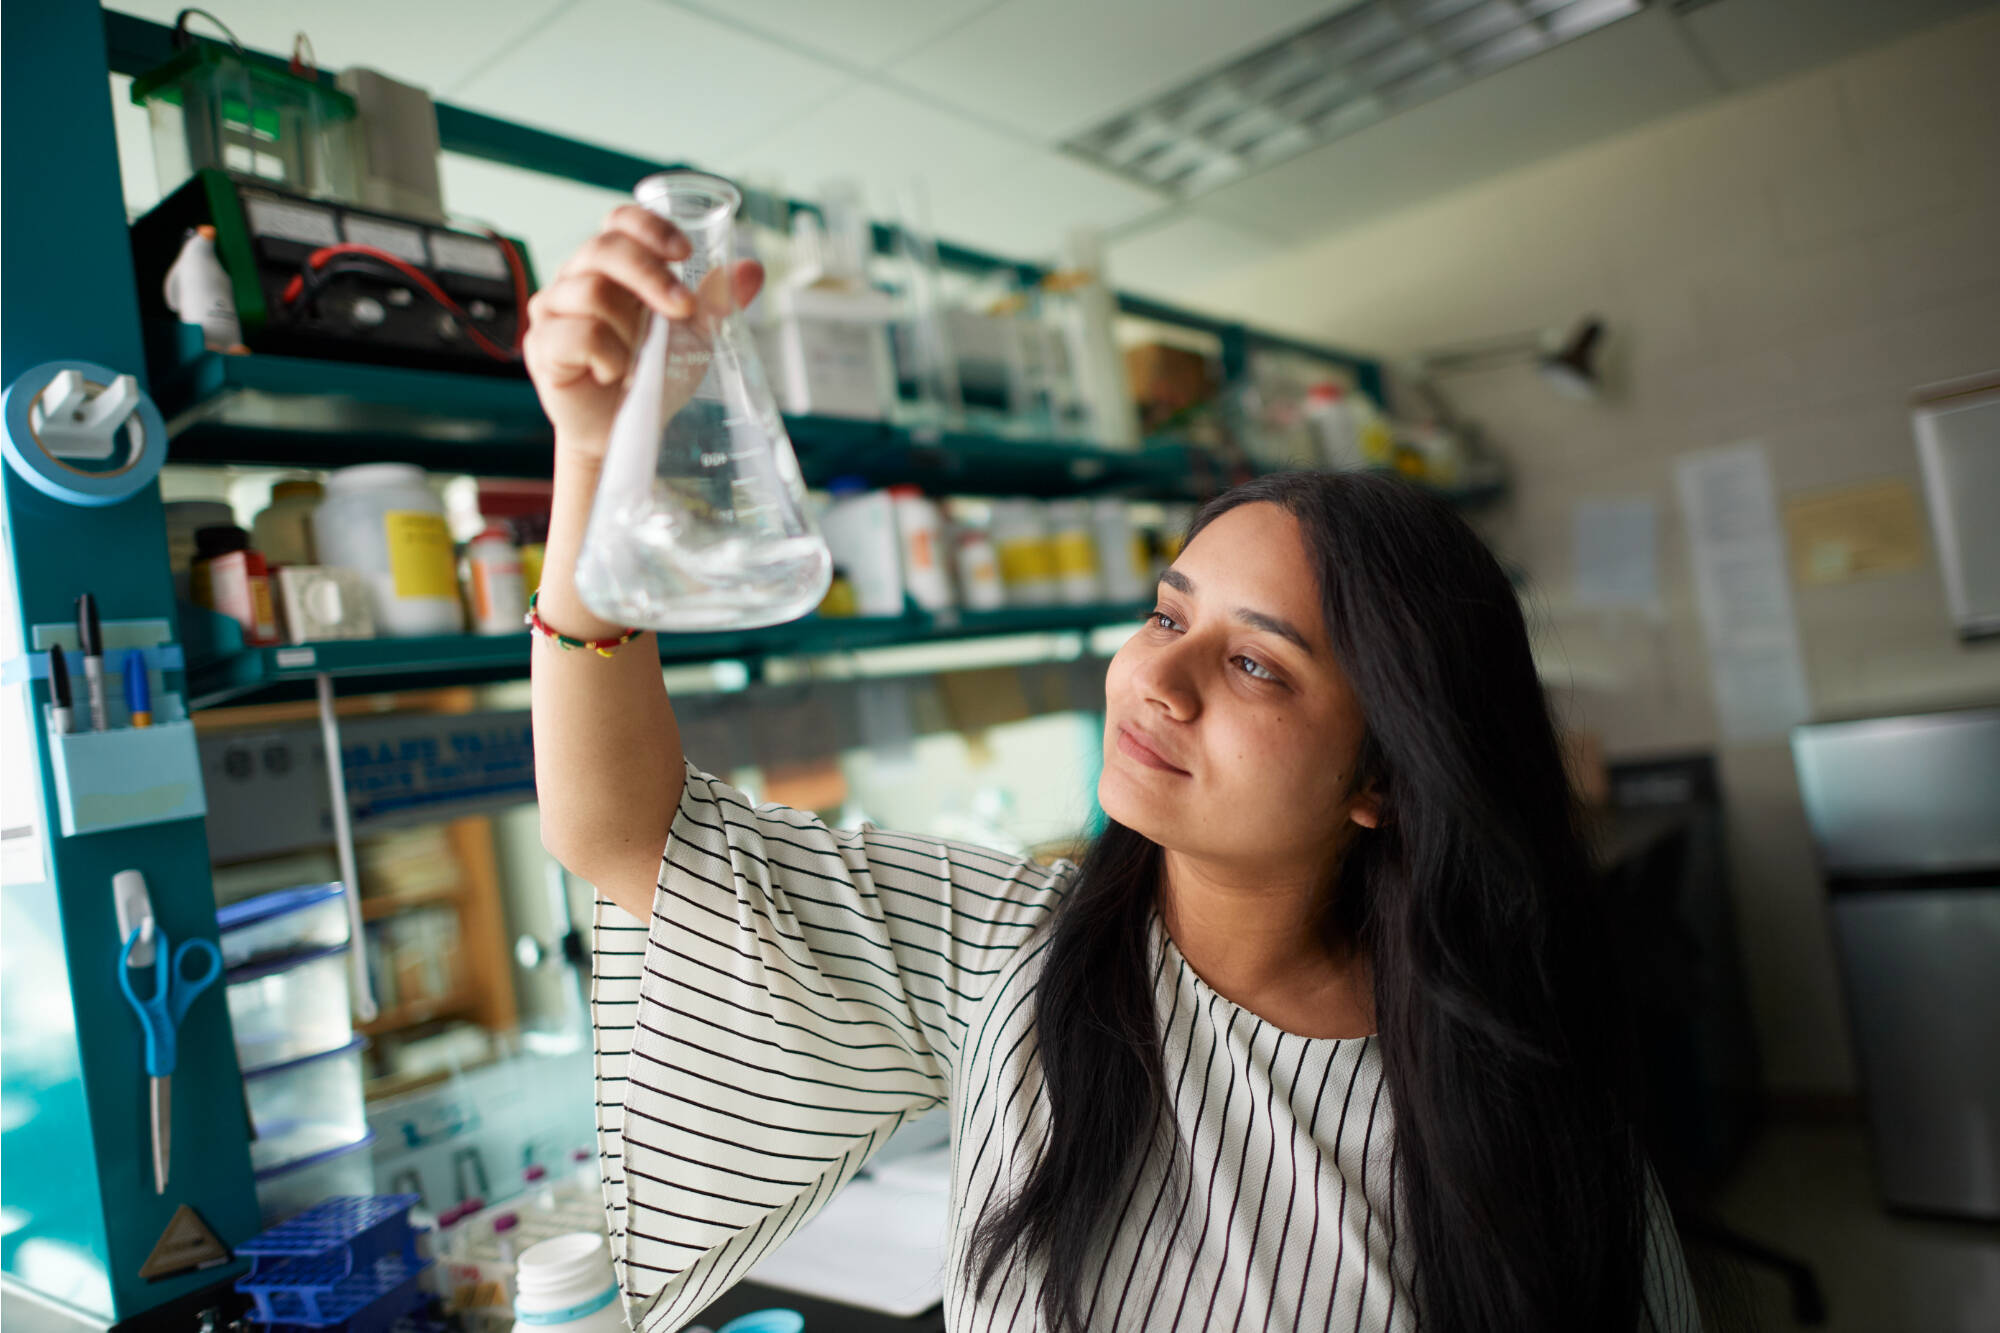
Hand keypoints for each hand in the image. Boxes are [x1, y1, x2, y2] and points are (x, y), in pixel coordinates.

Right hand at [524, 205, 764, 465]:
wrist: (627, 431)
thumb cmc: (653, 376)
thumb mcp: (693, 337)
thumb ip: (716, 303)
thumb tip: (752, 269)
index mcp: (611, 266)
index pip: (619, 222)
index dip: (649, 227)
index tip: (684, 252)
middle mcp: (575, 278)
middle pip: (604, 249)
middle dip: (651, 275)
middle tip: (683, 308)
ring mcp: (552, 311)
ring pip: (592, 293)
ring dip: (630, 330)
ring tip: (641, 360)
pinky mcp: (541, 347)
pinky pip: (578, 335)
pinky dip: (608, 356)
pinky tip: (614, 374)